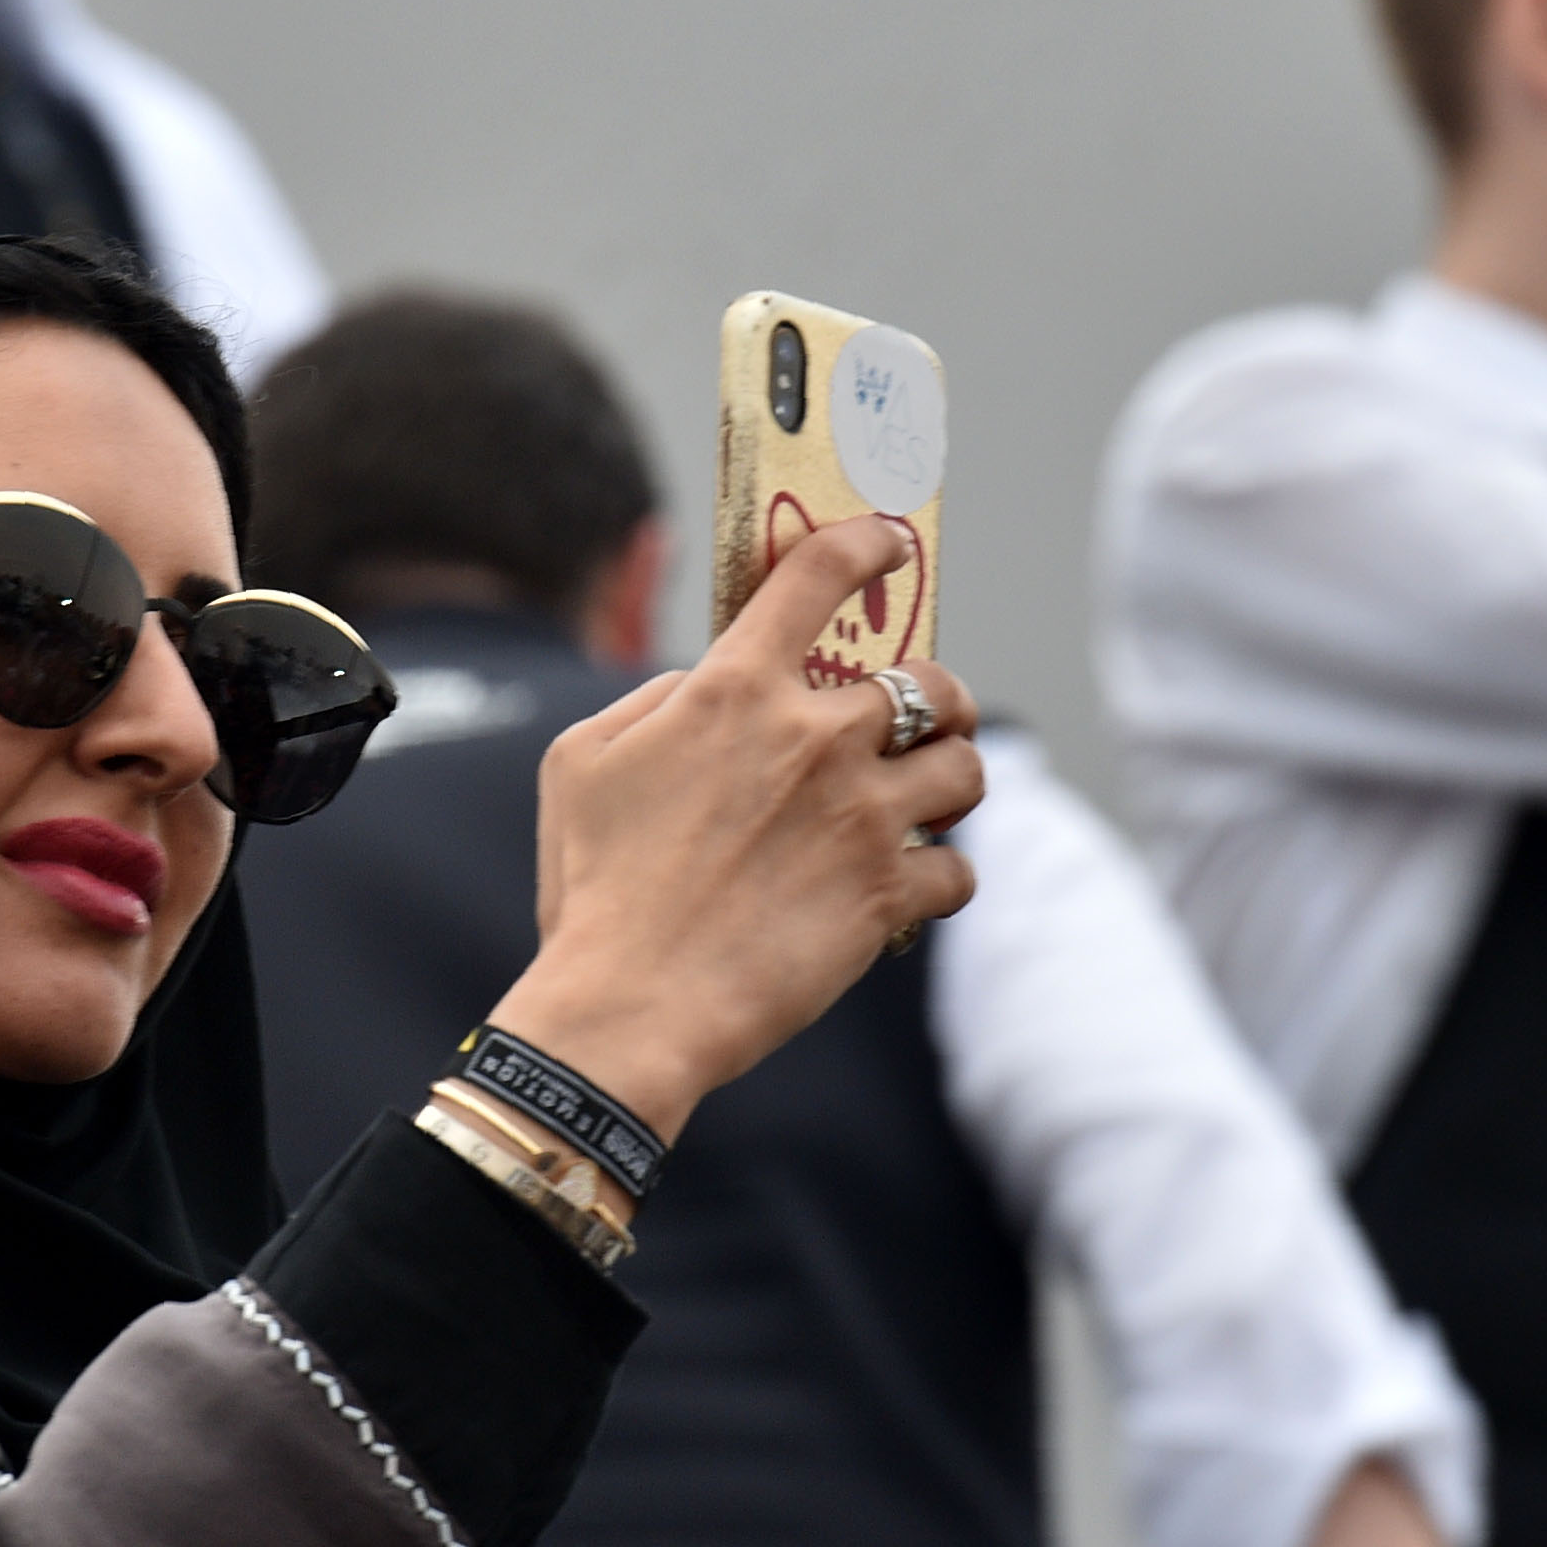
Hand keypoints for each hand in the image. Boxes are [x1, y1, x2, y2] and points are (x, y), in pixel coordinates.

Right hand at [492, 514, 982, 1140]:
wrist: (632, 1003)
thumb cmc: (594, 885)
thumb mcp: (581, 763)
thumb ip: (652, 701)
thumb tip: (702, 683)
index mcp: (734, 689)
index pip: (821, 573)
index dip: (867, 543)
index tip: (887, 543)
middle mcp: (815, 738)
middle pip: (930, 680)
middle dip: (938, 693)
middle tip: (923, 716)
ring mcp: (862, 815)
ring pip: (965, 767)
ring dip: (951, 777)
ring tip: (928, 798)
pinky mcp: (888, 892)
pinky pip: (959, 869)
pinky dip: (940, 876)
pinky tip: (907, 887)